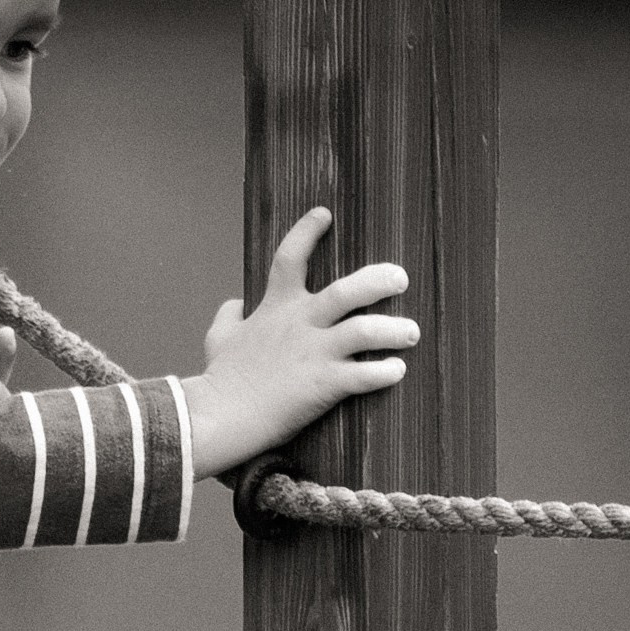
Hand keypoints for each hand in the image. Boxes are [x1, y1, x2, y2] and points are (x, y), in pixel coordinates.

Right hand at [183, 208, 418, 478]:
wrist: (218, 416)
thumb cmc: (220, 379)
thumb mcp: (218, 339)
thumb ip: (228, 316)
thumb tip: (234, 303)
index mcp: (276, 308)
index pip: (290, 257)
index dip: (306, 232)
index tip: (325, 214)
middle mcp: (300, 324)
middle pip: (347, 291)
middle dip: (378, 281)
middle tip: (401, 279)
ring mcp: (313, 353)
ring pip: (364, 331)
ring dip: (393, 330)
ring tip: (411, 333)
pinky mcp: (323, 384)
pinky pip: (364, 375)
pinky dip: (384, 372)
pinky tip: (398, 371)